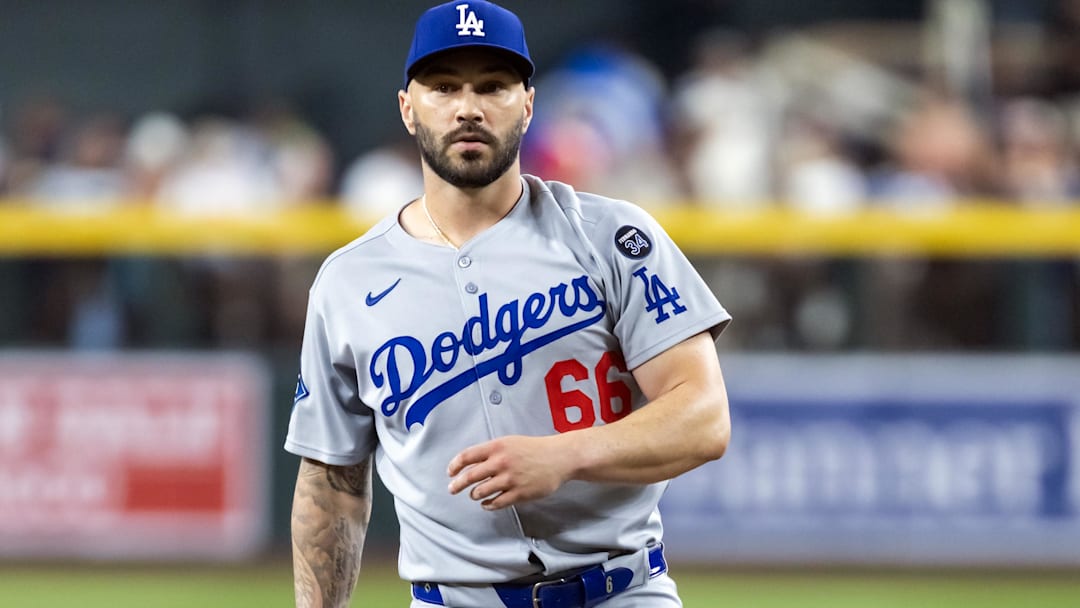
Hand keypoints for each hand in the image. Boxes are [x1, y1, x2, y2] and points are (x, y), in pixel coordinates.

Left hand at [447, 434, 573, 509]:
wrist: (559, 457)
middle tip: (452, 489)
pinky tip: (487, 504)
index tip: (451, 473)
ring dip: (474, 495)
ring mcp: (510, 479)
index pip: (467, 456)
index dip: (455, 466)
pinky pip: (496, 503)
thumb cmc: (534, 449)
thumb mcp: (509, 442)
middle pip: (470, 476)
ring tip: (475, 495)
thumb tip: (471, 464)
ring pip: (481, 492)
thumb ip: (491, 452)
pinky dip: (488, 505)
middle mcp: (500, 462)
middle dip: (457, 485)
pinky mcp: (519, 493)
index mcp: (497, 447)